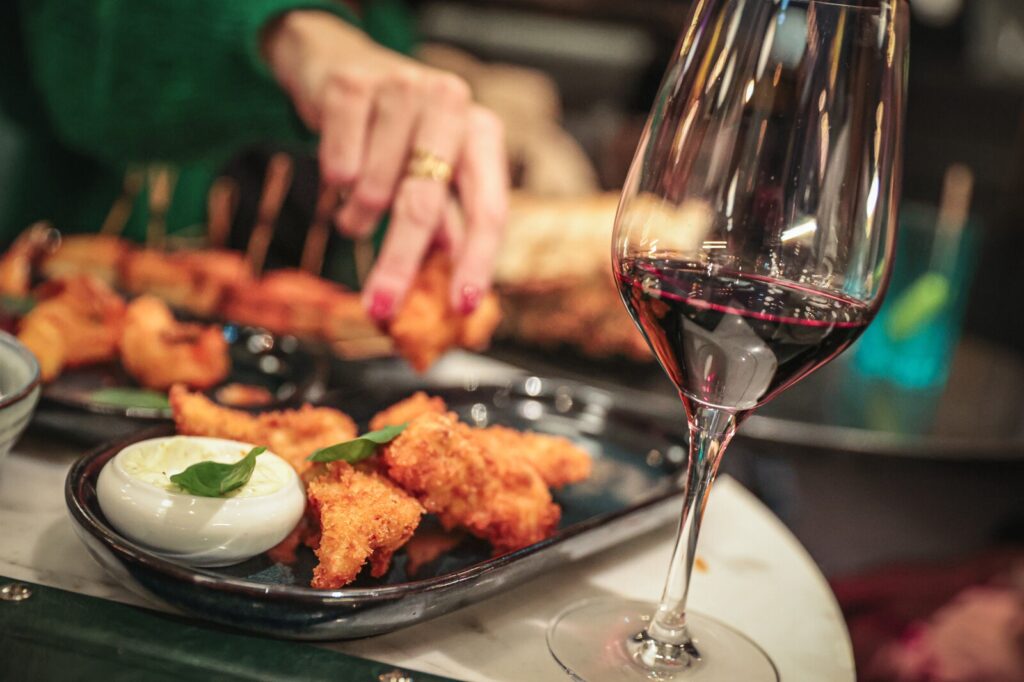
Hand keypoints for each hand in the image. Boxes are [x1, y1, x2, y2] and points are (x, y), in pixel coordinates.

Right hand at [263, 11, 507, 319]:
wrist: (340, 60)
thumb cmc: (398, 131)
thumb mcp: (432, 172)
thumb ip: (446, 226)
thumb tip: (452, 294)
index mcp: (482, 133)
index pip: (489, 209)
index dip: (476, 262)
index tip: (461, 306)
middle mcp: (450, 105)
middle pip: (424, 206)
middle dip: (398, 265)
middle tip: (381, 308)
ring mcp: (401, 89)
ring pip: (373, 190)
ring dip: (358, 216)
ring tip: (355, 209)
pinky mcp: (350, 87)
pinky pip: (338, 167)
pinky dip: (335, 182)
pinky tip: (340, 169)